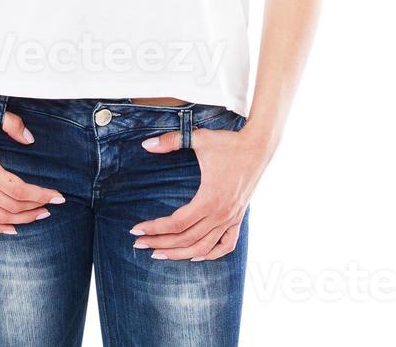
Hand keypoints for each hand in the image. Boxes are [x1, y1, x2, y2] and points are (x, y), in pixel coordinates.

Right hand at [0, 99, 64, 234]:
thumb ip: (13, 124)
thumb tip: (30, 140)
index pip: (18, 190)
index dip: (40, 194)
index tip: (58, 195)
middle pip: (11, 206)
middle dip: (36, 207)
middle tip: (55, 203)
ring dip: (20, 218)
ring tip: (40, 215)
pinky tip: (11, 229)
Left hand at [130, 124, 270, 260]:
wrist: (259, 145)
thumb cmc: (230, 143)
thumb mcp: (200, 138)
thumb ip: (172, 141)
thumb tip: (146, 145)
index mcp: (210, 199)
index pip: (177, 223)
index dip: (154, 228)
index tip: (136, 229)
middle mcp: (221, 214)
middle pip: (186, 239)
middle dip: (160, 243)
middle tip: (140, 243)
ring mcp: (231, 218)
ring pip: (203, 247)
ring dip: (180, 254)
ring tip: (159, 254)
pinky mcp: (238, 217)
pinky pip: (227, 244)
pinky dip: (212, 254)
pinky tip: (197, 256)